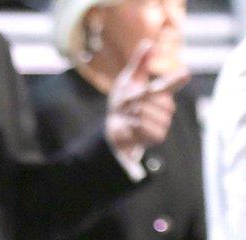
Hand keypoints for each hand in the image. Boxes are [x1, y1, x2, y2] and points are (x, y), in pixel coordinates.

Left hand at [106, 39, 190, 157]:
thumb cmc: (123, 104)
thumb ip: (139, 63)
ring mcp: (164, 122)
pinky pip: (146, 126)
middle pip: (152, 98)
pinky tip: (132, 126)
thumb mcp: (128, 81)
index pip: (171, 83)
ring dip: (133, 113)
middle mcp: (166, 106)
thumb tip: (148, 43)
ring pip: (147, 112)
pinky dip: (135, 125)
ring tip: (129, 116)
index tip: (185, 74)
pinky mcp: (158, 136)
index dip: (177, 79)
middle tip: (127, 104)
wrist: (114, 127)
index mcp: (160, 92)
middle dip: (136, 99)